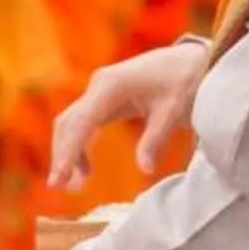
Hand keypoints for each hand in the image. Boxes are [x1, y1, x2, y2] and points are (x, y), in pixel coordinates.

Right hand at [50, 40, 209, 188]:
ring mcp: (99, 90)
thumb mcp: (172, 112)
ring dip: (67, 153)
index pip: (81, 122)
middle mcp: (98, 85)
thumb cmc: (183, 83)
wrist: (190, 62)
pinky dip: (79, 146)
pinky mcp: (103, 98)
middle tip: (58, 187)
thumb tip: (145, 170)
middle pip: (68, 123)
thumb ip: (155, 140)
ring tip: (71, 186)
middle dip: (61, 155)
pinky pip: (83, 123)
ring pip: (71, 124)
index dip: (68, 151)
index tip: (60, 177)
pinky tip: (85, 170)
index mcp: (111, 86)